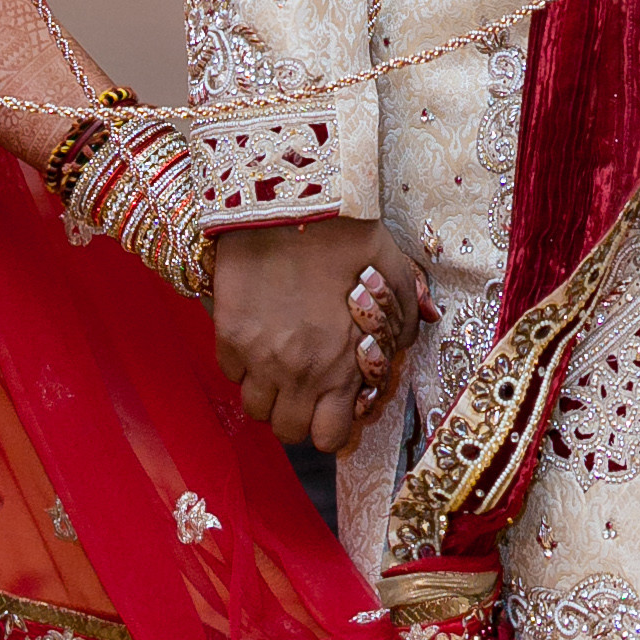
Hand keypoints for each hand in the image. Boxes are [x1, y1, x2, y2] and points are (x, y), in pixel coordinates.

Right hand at [212, 217, 423, 453]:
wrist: (293, 202)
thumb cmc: (349, 236)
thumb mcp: (393, 276)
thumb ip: (406, 319)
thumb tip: (411, 339)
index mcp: (343, 368)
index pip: (330, 438)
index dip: (331, 426)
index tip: (330, 406)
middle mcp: (300, 373)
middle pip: (289, 431)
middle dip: (297, 414)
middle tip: (302, 386)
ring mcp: (259, 356)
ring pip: (255, 408)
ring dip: (267, 391)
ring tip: (277, 362)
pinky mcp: (228, 333)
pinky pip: (230, 371)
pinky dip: (241, 362)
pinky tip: (256, 334)